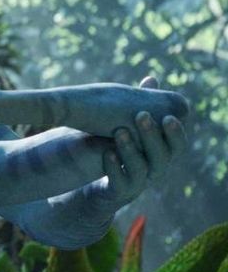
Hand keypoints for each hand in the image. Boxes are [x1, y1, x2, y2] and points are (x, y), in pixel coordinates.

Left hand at [99, 76, 188, 205]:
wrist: (95, 182)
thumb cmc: (117, 148)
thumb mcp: (128, 124)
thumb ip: (142, 105)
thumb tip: (151, 79)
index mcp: (159, 153)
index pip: (176, 143)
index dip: (174, 132)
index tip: (167, 116)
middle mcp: (152, 169)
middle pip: (162, 156)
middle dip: (153, 135)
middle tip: (142, 115)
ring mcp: (136, 182)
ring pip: (141, 169)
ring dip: (131, 148)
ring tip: (119, 131)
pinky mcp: (117, 192)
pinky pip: (120, 183)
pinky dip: (114, 167)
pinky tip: (106, 152)